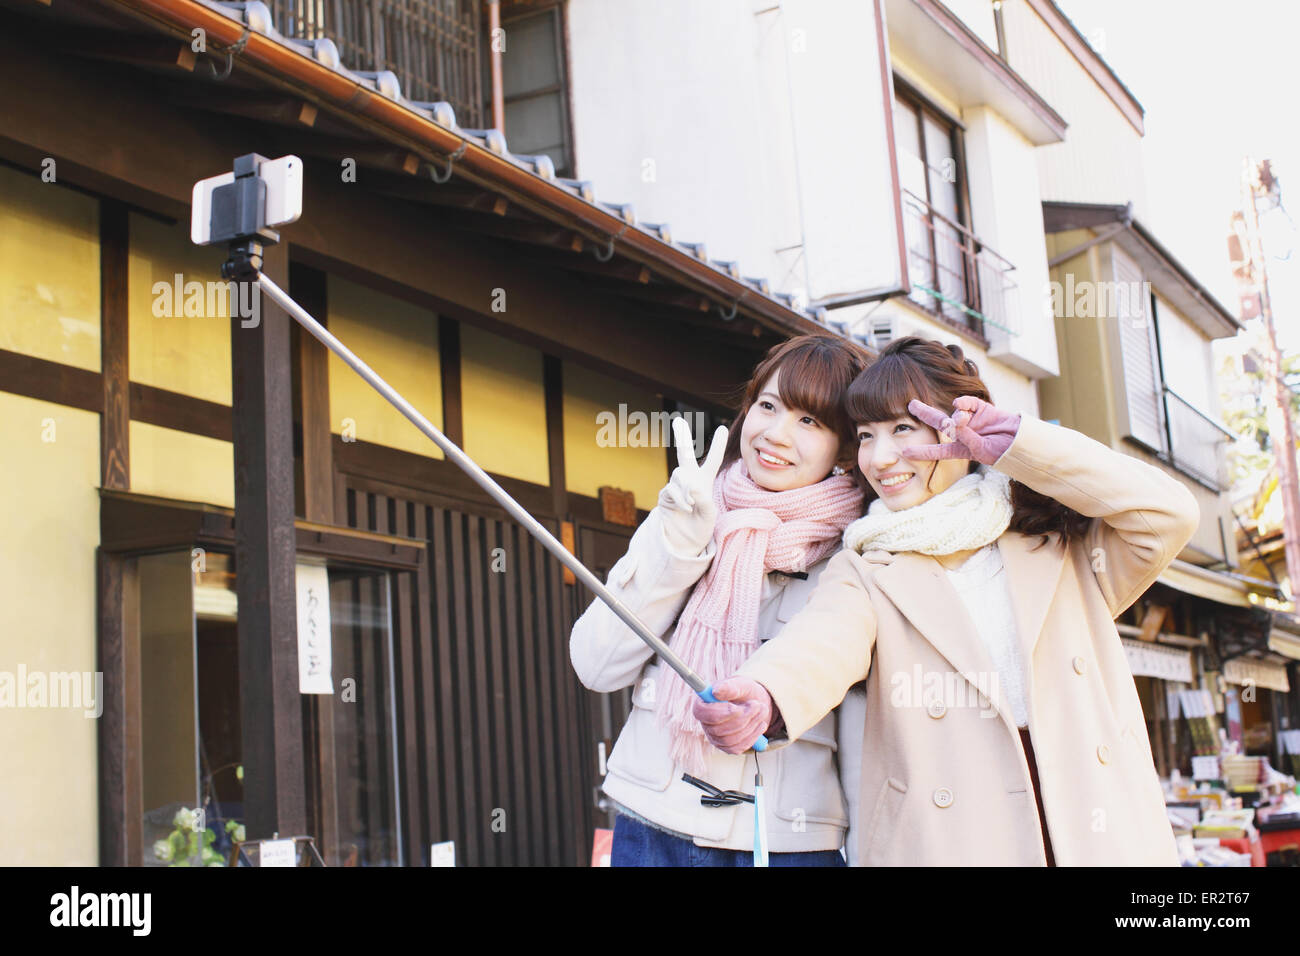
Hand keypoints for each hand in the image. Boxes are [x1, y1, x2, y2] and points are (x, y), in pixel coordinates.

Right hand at [658, 417, 727, 555]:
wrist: (684, 543)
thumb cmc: (701, 528)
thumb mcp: (709, 515)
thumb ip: (703, 499)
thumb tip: (691, 486)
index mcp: (705, 481)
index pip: (712, 460)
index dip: (717, 445)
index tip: (722, 428)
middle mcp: (689, 480)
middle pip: (685, 454)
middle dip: (681, 436)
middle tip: (678, 420)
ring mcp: (675, 487)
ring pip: (679, 475)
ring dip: (687, 488)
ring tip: (692, 505)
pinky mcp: (664, 495)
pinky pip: (671, 489)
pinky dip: (680, 498)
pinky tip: (685, 508)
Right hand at [692, 677, 773, 754]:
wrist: (754, 703)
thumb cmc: (743, 692)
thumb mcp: (740, 685)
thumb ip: (729, 687)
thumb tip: (716, 691)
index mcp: (702, 704)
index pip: (701, 712)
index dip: (719, 712)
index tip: (738, 708)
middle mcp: (705, 723)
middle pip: (717, 729)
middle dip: (741, 718)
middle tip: (757, 705)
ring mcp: (715, 737)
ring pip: (729, 740)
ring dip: (750, 725)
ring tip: (762, 710)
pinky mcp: (727, 747)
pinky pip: (738, 747)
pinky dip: (753, 736)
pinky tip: (760, 724)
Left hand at [901, 396, 1020, 465]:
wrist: (1023, 441)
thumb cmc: (1003, 451)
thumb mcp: (982, 450)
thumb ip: (967, 437)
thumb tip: (955, 420)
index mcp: (961, 449)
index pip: (938, 450)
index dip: (922, 452)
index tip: (905, 453)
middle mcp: (962, 433)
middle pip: (939, 422)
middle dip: (924, 413)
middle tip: (912, 405)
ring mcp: (971, 419)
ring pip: (953, 412)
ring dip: (954, 415)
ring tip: (963, 419)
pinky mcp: (980, 408)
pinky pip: (965, 402)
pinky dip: (961, 402)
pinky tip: (961, 404)